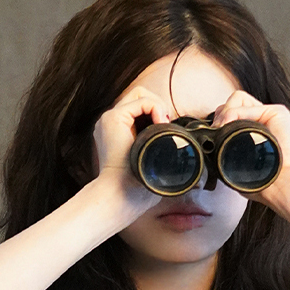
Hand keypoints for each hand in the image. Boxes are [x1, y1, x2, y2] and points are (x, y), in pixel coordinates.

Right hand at [91, 82, 173, 211]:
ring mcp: (110, 119)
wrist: (121, 196)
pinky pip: (140, 100)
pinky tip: (160, 123)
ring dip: (157, 106)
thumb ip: (158, 150)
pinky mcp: (113, 118)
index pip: (140, 109)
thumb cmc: (135, 188)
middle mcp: (111, 123)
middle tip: (166, 126)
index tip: (167, 132)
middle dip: (158, 106)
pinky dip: (155, 107)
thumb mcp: (150, 164)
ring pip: (140, 94)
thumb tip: (179, 146)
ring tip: (163, 125)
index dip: (157, 114)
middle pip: (140, 97)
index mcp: (118, 132)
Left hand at [208, 89, 289, 209]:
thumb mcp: (240, 170)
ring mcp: (269, 116)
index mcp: (254, 134)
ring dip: (224, 112)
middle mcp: (262, 122)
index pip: (230, 118)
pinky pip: (245, 104)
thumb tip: (212, 149)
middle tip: (215, 133)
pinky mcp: (276, 112)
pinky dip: (232, 113)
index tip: (211, 137)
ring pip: (237, 99)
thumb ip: (228, 155)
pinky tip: (227, 126)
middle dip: (220, 117)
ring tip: (221, 129)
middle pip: (232, 105)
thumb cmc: (266, 185)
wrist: (285, 185)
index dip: (219, 124)